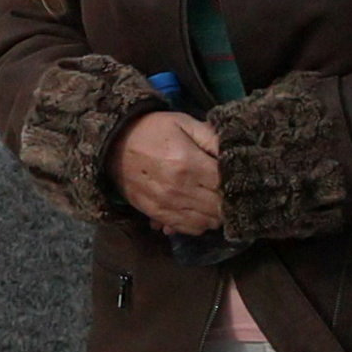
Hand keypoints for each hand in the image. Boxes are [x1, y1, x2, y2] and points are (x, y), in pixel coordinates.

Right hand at [113, 106, 225, 236]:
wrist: (111, 145)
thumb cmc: (152, 130)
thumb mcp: (184, 123)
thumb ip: (212, 137)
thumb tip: (236, 155)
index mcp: (188, 163)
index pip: (226, 185)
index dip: (238, 183)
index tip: (239, 177)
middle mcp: (179, 189)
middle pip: (219, 207)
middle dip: (229, 200)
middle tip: (230, 190)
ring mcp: (167, 205)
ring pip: (207, 222)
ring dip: (216, 214)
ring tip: (216, 200)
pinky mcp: (157, 214)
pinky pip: (189, 229)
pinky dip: (200, 224)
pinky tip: (200, 210)